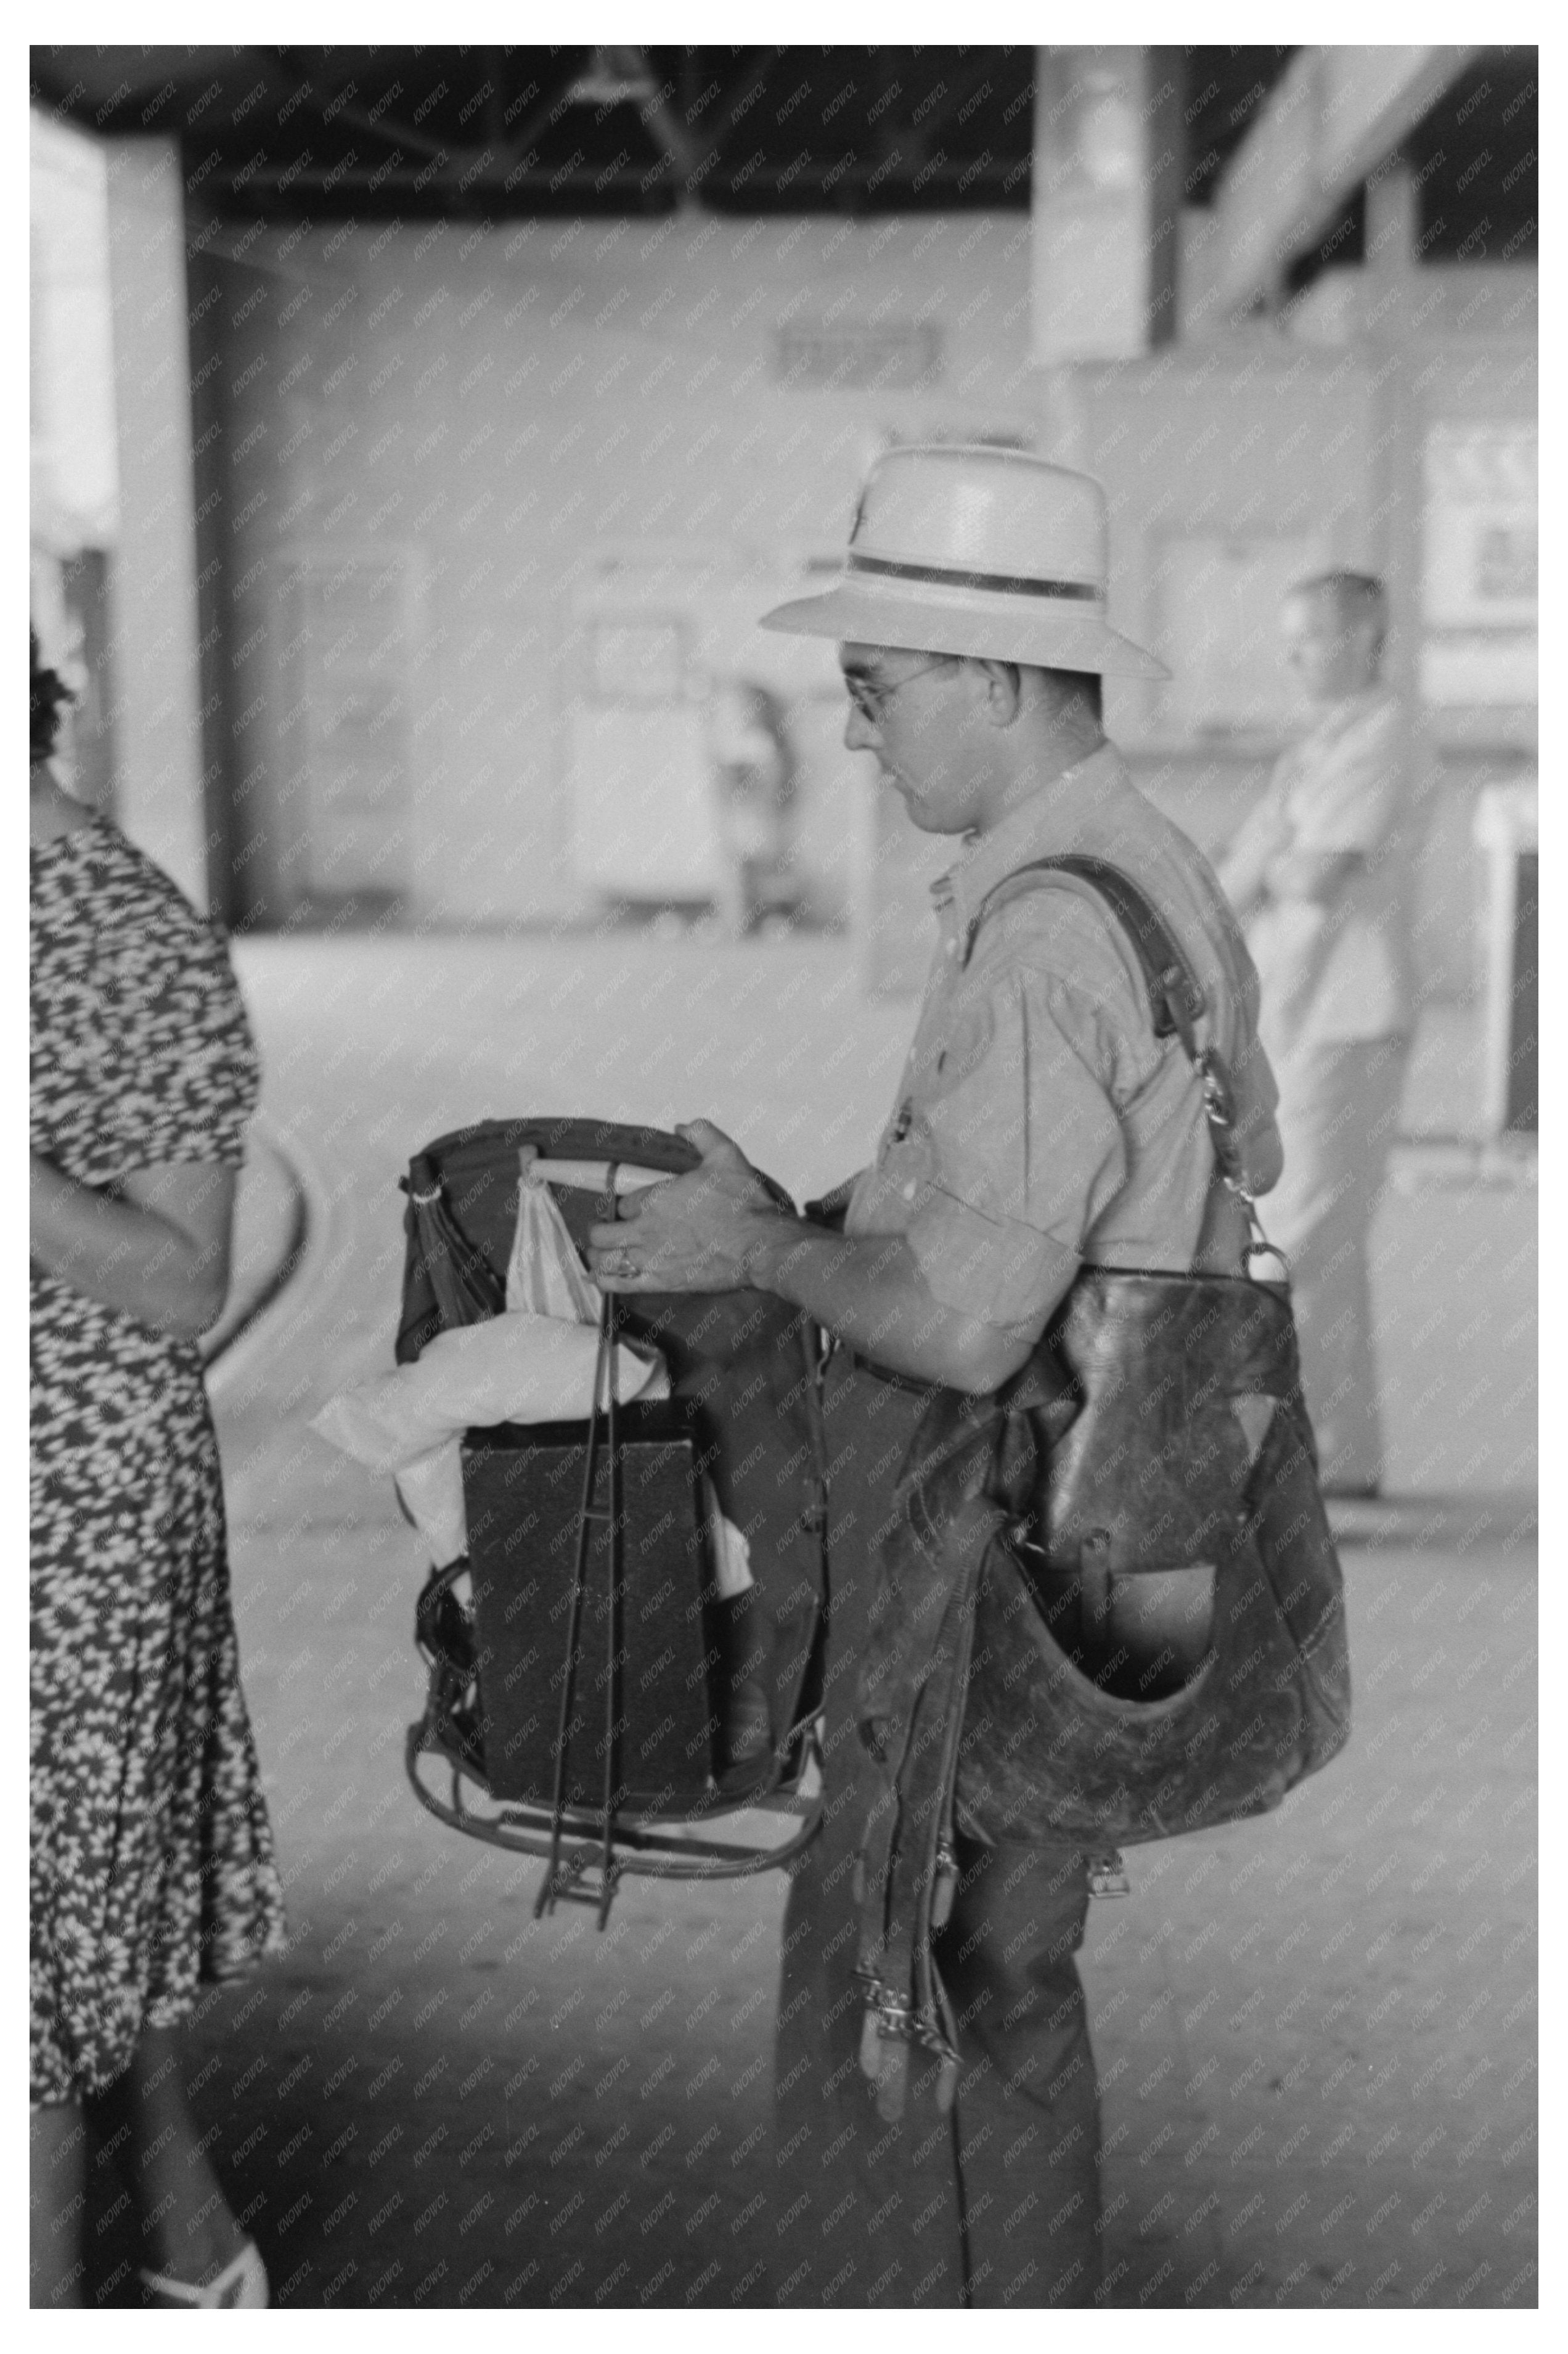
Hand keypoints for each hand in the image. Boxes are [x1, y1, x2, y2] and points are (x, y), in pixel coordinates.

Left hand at [585, 1120, 794, 1293]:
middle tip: (607, 1232)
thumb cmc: (743, 1203)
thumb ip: (702, 1134)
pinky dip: (604, 1280)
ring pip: (605, 1259)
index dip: (628, 1207)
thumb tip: (683, 1126)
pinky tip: (597, 1278)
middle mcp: (646, 1228)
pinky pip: (620, 1283)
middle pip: (603, 1233)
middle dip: (602, 1232)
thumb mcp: (726, 1156)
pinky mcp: (661, 1281)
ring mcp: (651, 1257)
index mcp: (656, 1198)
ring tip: (600, 1255)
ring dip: (598, 1256)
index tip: (637, 1211)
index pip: (623, 1204)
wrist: (760, 1244)